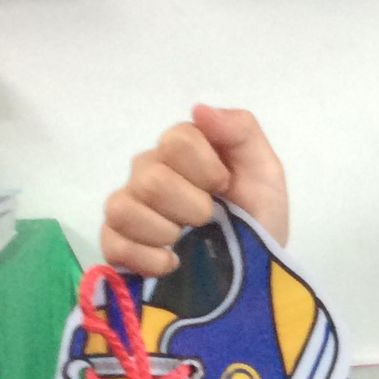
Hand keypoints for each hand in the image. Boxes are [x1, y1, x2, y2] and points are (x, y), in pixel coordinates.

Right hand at [101, 104, 288, 274]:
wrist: (255, 269)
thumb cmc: (257, 216)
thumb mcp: (265, 171)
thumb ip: (240, 131)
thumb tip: (199, 109)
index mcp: (180, 150)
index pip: (176, 140)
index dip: (206, 168)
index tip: (225, 186)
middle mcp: (146, 172)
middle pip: (151, 180)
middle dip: (192, 207)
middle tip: (210, 220)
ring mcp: (127, 208)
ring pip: (124, 209)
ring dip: (166, 232)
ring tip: (187, 242)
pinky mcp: (116, 244)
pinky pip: (113, 243)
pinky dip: (147, 259)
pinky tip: (172, 263)